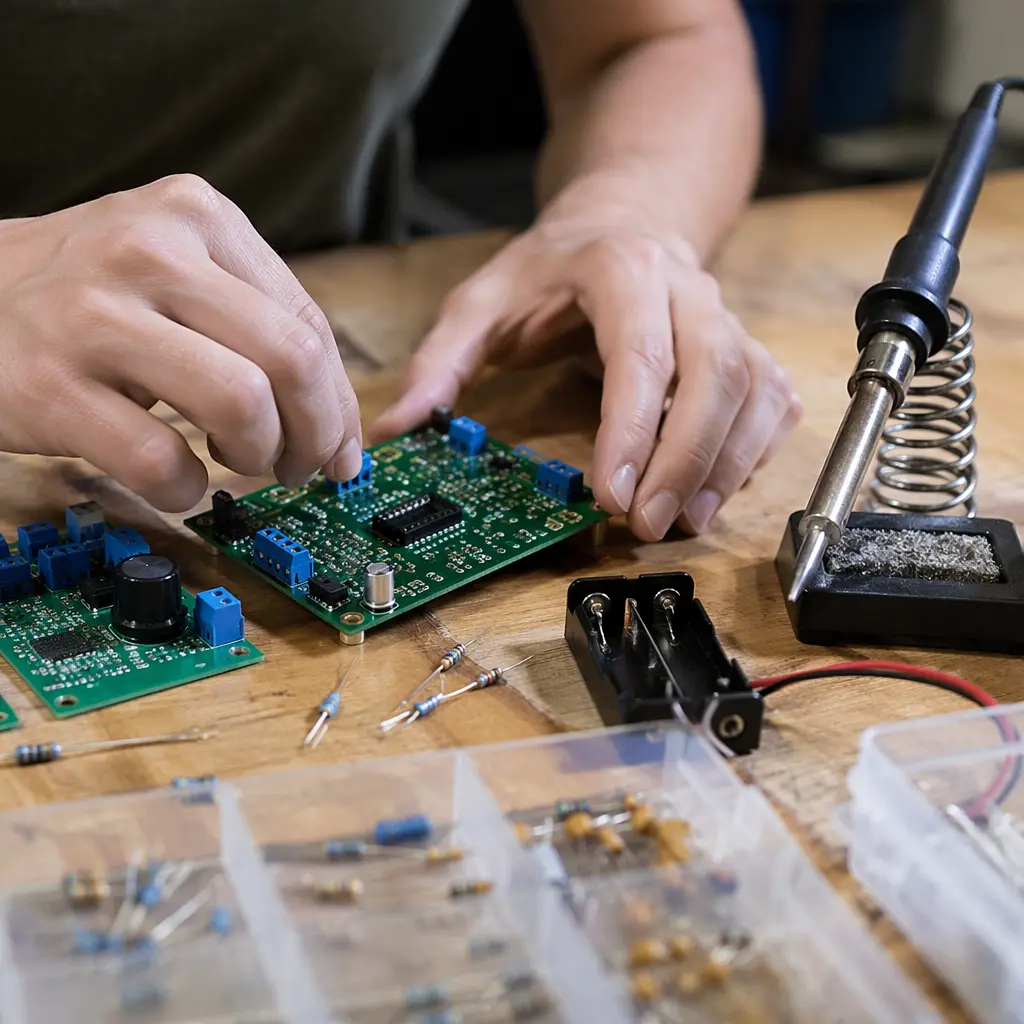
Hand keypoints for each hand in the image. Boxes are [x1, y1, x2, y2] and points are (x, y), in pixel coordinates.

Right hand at [0, 174, 361, 511]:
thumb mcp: (173, 270)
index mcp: (196, 215)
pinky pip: (164, 460)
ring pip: (241, 404)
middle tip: (299, 466)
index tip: (343, 450)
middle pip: (290, 361)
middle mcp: (149, 251)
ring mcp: (94, 316)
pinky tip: (176, 477)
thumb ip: (256, 324)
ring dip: (258, 456)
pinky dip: (188, 488)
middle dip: (316, 435)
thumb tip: (340, 423)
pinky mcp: (50, 386)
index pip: (307, 323)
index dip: (340, 404)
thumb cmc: (90, 296)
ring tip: (236, 460)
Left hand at [372, 219, 800, 538]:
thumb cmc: (553, 269)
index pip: (640, 354)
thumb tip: (395, 430)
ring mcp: (727, 319)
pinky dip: (754, 452)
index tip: (611, 494)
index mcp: (622, 272)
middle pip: (717, 374)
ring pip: (754, 390)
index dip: (631, 429)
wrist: (624, 221)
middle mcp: (687, 292)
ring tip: (681, 520)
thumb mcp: (483, 300)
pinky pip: (772, 402)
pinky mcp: (748, 348)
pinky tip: (718, 488)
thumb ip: (441, 362)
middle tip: (647, 522)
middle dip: (688, 457)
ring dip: (725, 465)